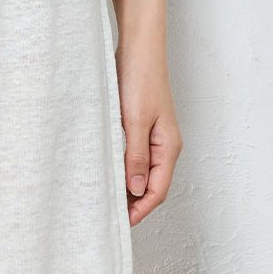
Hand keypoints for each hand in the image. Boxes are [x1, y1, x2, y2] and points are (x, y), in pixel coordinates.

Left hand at [115, 45, 182, 225]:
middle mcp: (164, 146)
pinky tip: (106, 173)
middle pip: (150, 185)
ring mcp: (153, 137)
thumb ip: (136, 155)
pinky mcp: (140, 128)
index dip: (140, 210)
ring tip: (104, 200)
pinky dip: (122, 169)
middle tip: (107, 217)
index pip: (157, 190)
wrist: (138, 49)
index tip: (121, 224)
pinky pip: (133, 157)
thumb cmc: (140, 79)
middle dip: (133, 204)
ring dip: (126, 188)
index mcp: (168, 147)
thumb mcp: (135, 121)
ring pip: (141, 172)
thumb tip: (135, 188)